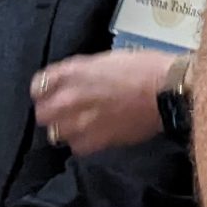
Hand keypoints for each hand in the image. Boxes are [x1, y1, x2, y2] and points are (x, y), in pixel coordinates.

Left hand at [31, 51, 167, 154]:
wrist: (168, 91)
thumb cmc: (146, 68)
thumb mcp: (108, 60)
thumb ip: (84, 73)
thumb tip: (75, 83)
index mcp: (73, 72)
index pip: (38, 85)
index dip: (46, 89)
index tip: (53, 92)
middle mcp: (70, 98)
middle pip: (42, 113)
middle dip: (52, 112)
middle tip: (67, 111)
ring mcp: (81, 122)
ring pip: (56, 133)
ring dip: (67, 128)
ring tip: (82, 125)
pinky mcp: (96, 141)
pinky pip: (77, 146)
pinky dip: (83, 142)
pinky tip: (96, 135)